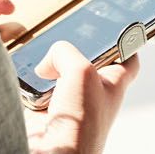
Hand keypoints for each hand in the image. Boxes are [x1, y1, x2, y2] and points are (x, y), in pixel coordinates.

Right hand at [25, 41, 139, 153]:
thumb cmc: (81, 124)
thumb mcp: (81, 72)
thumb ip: (65, 53)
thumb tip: (46, 64)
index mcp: (112, 84)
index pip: (127, 60)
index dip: (125, 43)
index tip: (119, 29)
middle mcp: (92, 93)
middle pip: (84, 61)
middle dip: (71, 50)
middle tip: (64, 39)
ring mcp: (68, 103)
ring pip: (56, 73)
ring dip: (46, 68)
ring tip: (41, 63)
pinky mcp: (44, 112)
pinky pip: (34, 90)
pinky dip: (28, 85)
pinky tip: (27, 83)